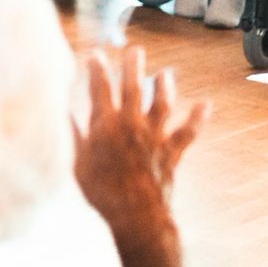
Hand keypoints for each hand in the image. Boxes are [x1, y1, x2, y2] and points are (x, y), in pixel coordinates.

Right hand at [74, 49, 206, 237]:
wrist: (137, 215)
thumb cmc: (102, 191)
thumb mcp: (77, 162)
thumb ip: (72, 134)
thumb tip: (62, 111)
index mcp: (106, 125)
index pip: (100, 89)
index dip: (97, 70)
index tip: (96, 55)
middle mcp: (132, 125)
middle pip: (133, 89)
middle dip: (133, 68)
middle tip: (135, 51)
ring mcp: (154, 138)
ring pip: (161, 104)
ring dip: (163, 87)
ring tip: (165, 73)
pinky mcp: (171, 153)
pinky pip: (186, 132)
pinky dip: (197, 118)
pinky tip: (205, 105)